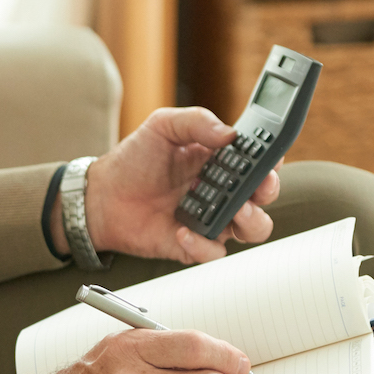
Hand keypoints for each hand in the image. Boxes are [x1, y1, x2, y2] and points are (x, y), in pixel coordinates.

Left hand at [49, 107, 281, 265]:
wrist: (101, 195)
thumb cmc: (133, 160)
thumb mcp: (162, 126)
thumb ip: (195, 121)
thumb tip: (228, 133)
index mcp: (221, 160)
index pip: (260, 160)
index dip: (272, 160)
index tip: (269, 157)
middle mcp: (223, 190)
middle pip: (265, 196)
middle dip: (267, 191)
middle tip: (254, 186)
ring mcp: (211, 218)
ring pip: (253, 228)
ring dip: (249, 220)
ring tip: (232, 211)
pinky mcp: (194, 244)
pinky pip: (214, 252)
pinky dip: (203, 244)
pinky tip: (182, 230)